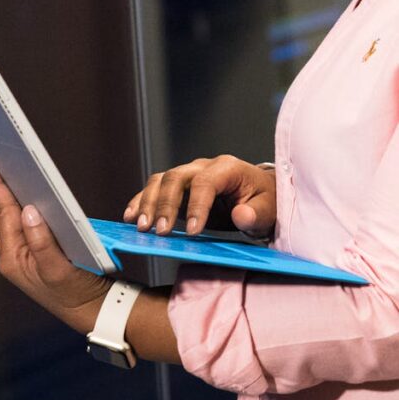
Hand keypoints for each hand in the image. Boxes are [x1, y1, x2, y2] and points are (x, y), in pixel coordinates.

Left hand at [0, 156, 110, 333]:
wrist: (90, 310)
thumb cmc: (77, 292)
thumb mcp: (60, 269)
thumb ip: (42, 240)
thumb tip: (28, 210)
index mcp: (13, 260)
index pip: (3, 214)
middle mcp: (10, 258)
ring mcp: (18, 257)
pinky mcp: (28, 256)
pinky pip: (11, 227)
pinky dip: (7, 208)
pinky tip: (11, 196)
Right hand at [123, 155, 275, 237]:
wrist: (260, 196)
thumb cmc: (265, 202)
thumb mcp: (269, 210)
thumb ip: (257, 213)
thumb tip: (241, 215)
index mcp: (227, 168)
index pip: (206, 182)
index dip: (197, 206)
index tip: (193, 232)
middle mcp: (203, 167)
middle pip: (176, 177)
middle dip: (165, 205)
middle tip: (159, 232)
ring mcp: (188, 175)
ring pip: (160, 181)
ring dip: (148, 203)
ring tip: (140, 227)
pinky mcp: (177, 189)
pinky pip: (154, 189)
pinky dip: (140, 201)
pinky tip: (130, 217)